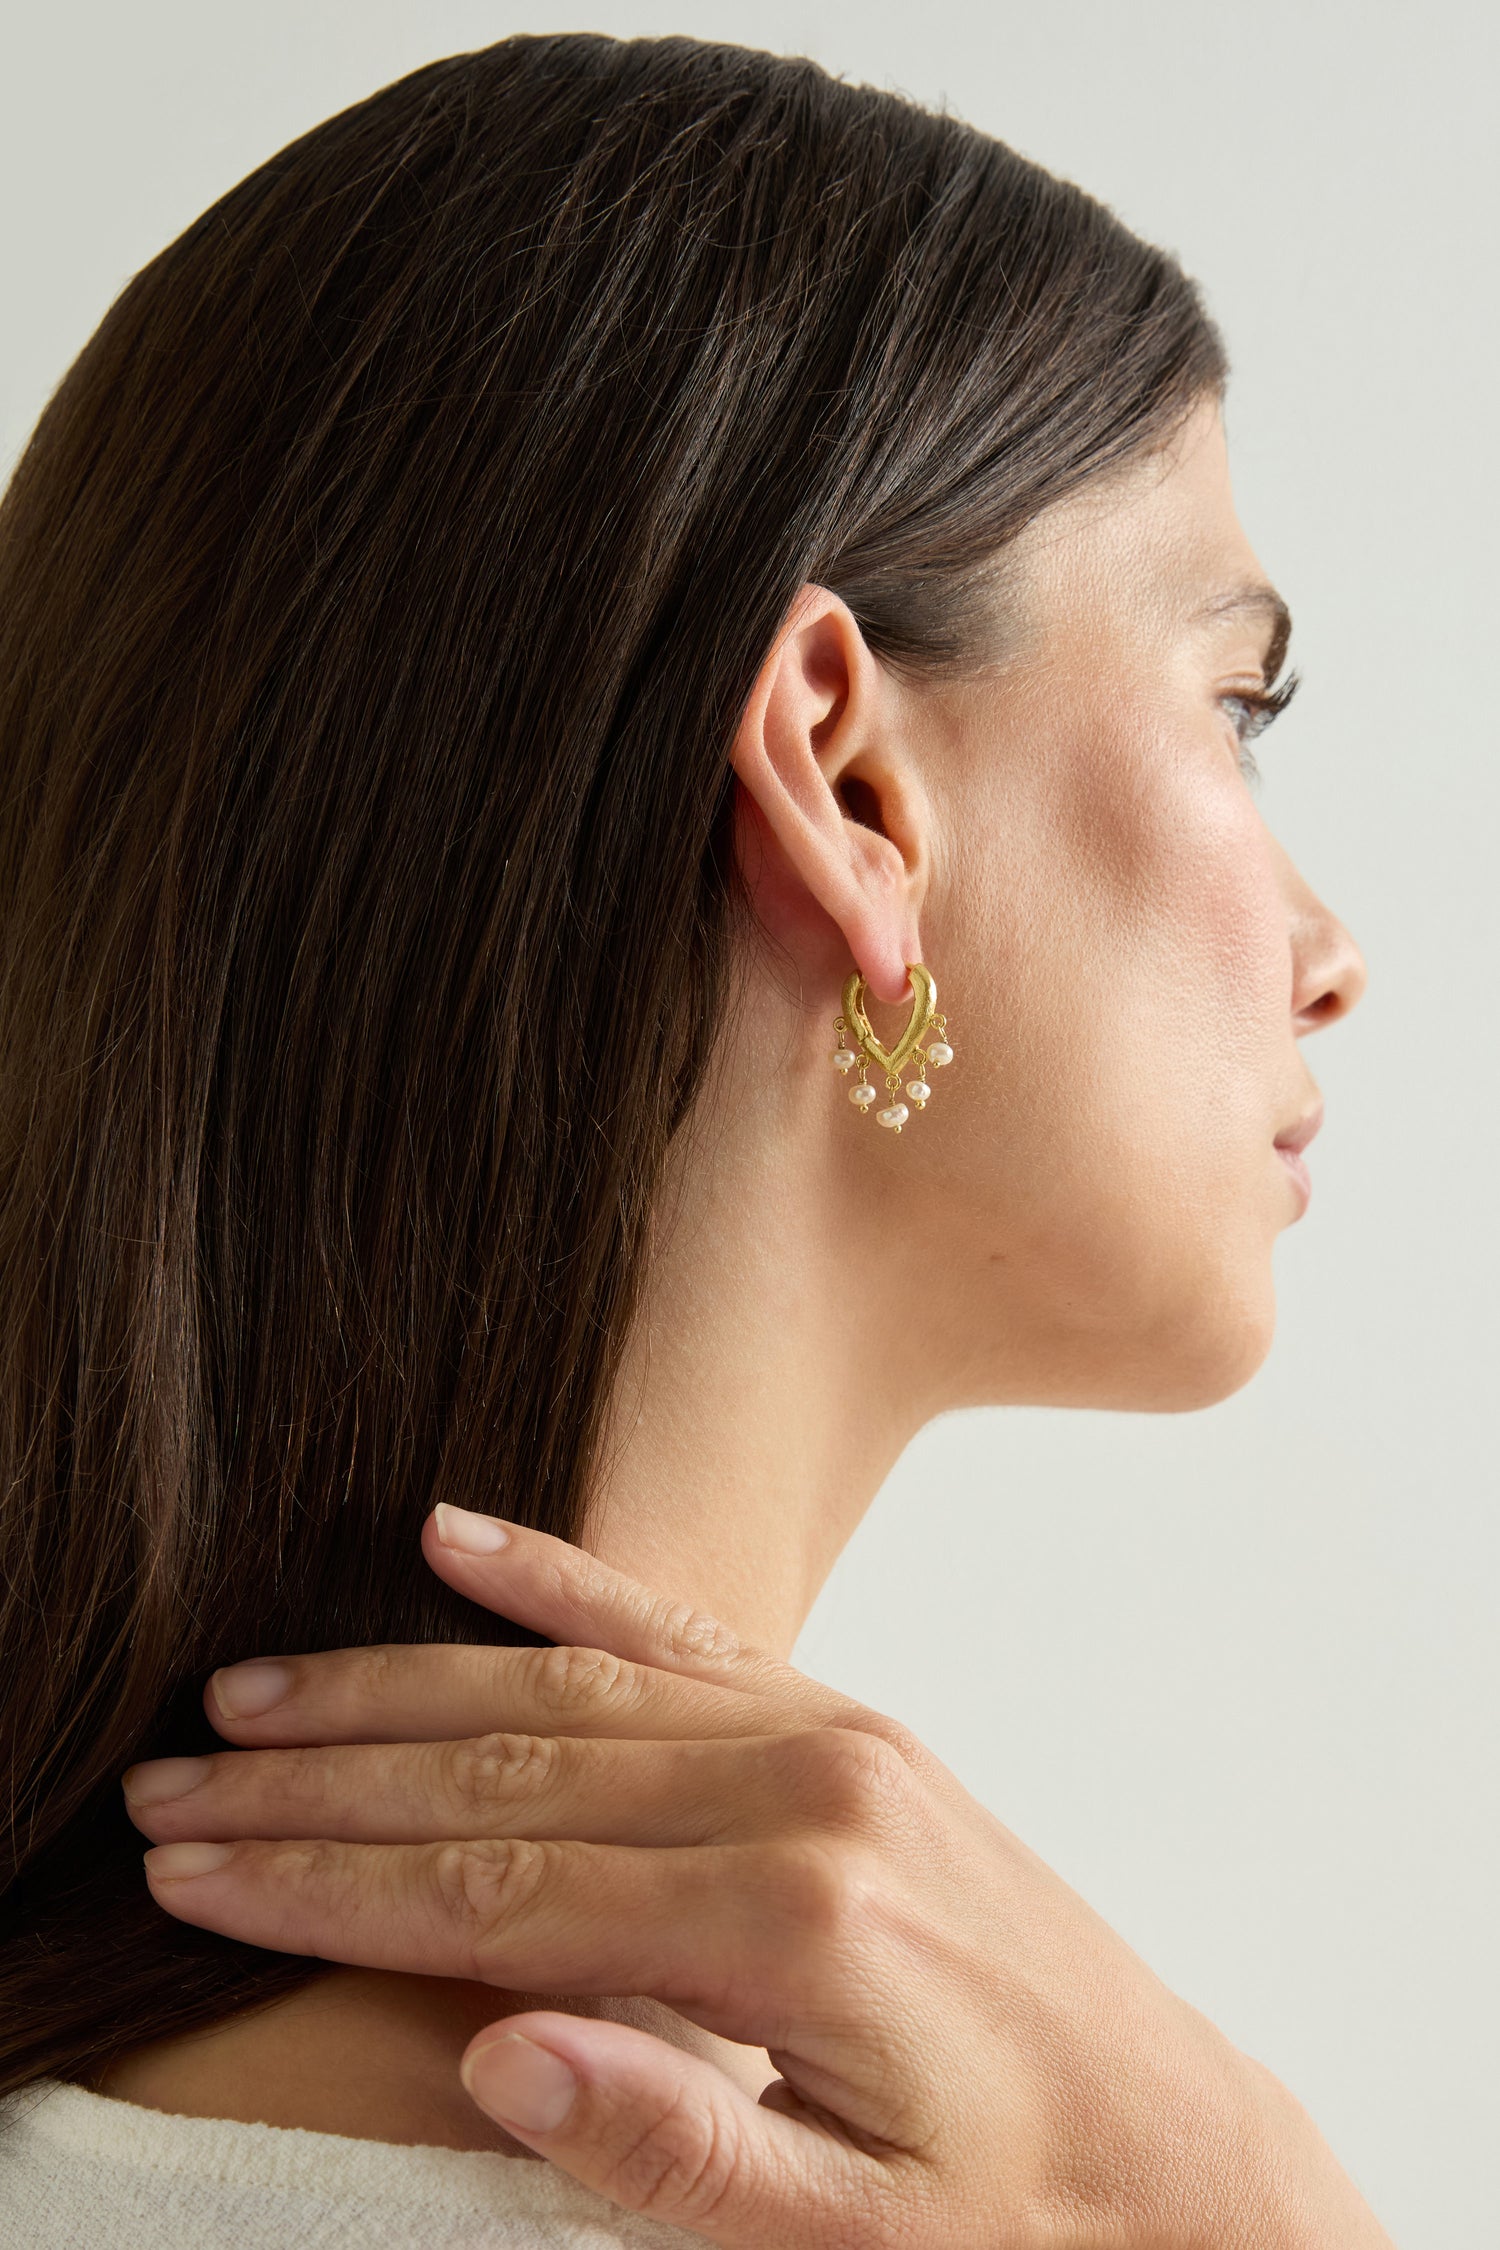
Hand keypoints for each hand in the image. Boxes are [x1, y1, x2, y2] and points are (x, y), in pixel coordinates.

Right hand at [123, 1508, 1392, 2248]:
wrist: (1182, 2157)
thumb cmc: (1019, 2220)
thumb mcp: (853, 2248)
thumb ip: (670, 2142)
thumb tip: (493, 2053)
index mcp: (792, 1922)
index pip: (501, 1893)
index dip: (329, 1886)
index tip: (196, 1871)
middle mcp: (805, 1792)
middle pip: (507, 1768)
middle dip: (324, 1783)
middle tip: (174, 1781)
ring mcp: (829, 1737)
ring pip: (568, 1685)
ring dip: (398, 1685)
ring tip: (256, 1689)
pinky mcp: (846, 1724)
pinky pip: (678, 1628)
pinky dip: (556, 1580)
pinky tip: (453, 1537)